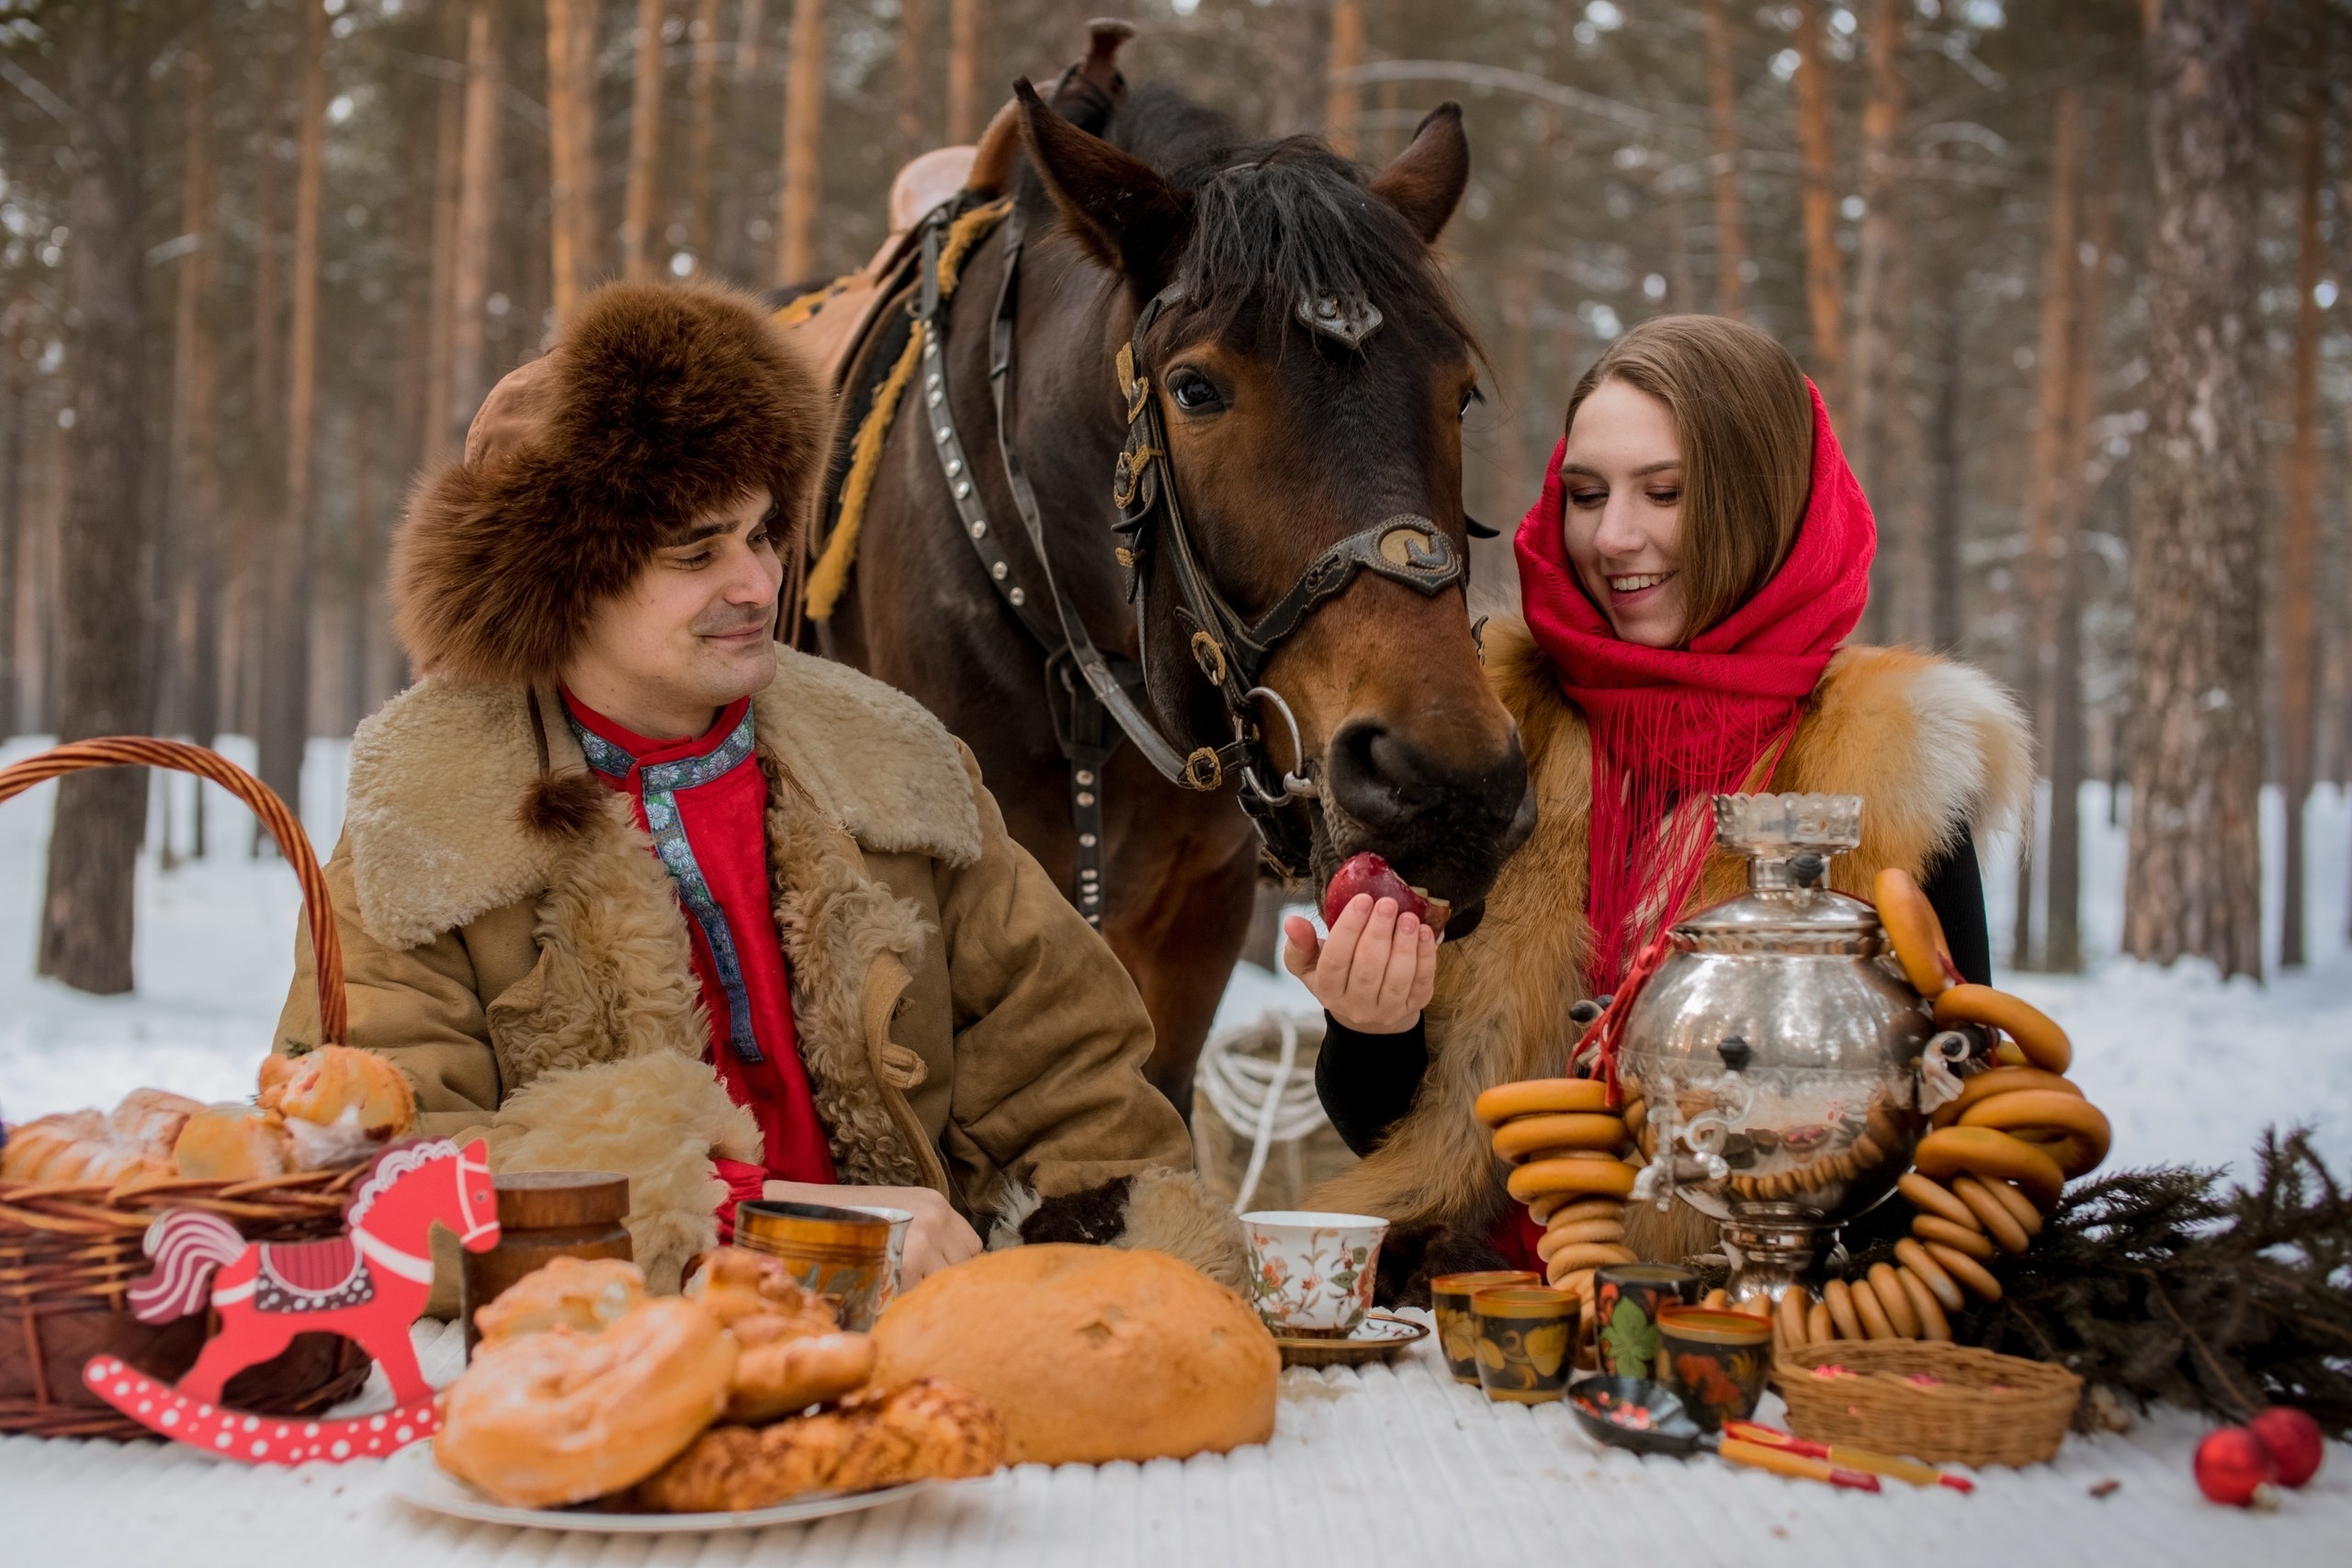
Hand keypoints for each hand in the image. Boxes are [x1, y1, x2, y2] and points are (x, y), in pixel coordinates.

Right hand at [760, 1181, 982, 1286]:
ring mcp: (925, 1238)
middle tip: (911, 1296)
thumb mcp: (893, 1213)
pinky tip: (885, 1303)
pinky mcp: (909, 1261)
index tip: (931, 1280)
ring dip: (925, 1297)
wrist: (800, 1214)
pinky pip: (921, 1295)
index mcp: (935, 1203)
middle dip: (941, 1285)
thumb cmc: (842, 1220)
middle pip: (964, 1267)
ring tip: (894, 1299)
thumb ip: (922, 1235)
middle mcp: (936, 1217)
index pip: (971, 1246)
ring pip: (945, 1283)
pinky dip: (906, 1305)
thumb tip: (946, 1277)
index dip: (952, 1267)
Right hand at [1281, 894, 1434, 1034]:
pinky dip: (1425, 957)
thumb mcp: (1311, 964)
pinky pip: (1421, 982)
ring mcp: (1386, 1009)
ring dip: (1404, 945)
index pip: (1335, 960)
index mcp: (1327, 990)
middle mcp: (1355, 1005)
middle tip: (1387, 903)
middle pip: (1367, 968)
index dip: (1349, 929)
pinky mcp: (1412, 1007)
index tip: (1362, 900)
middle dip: (1378, 932)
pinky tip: (1425, 932)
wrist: (1368, 1014)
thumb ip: (1300, 944)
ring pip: (1396, 977)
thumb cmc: (1338, 976)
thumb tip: (1292, 921)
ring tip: (1408, 917)